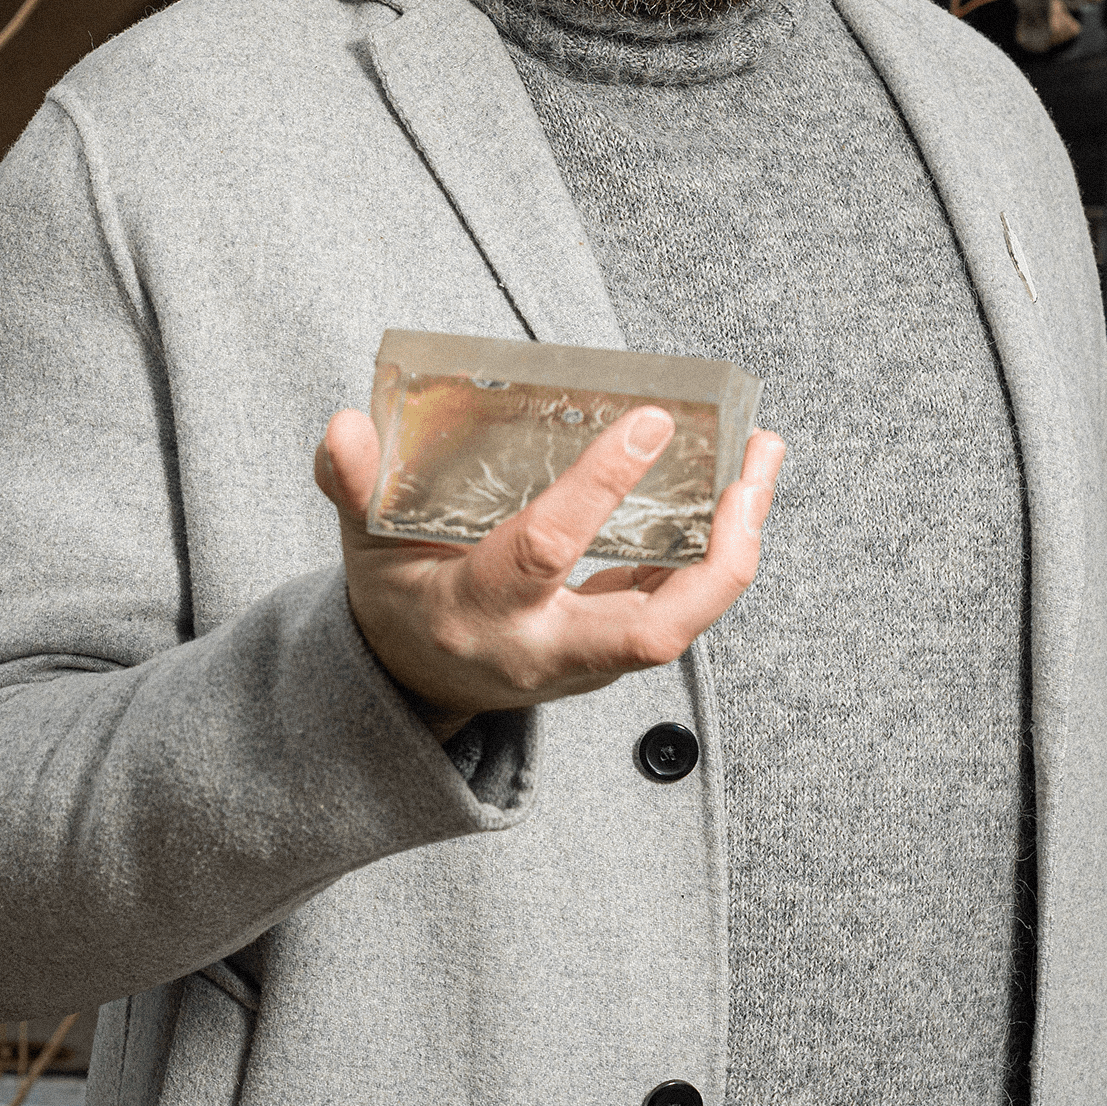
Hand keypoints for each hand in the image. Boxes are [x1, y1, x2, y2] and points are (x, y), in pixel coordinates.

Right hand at [315, 405, 781, 739]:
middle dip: (717, 555)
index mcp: (477, 612)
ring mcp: (585, 663)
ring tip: (762, 464)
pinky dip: (718, 554)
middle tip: (750, 469)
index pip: (548, 551)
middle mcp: (541, 649)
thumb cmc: (398, 596)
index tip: (649, 421)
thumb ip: (353, 485)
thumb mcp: (364, 544)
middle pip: (652, 631)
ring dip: (736, 548)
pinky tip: (740, 492)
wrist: (414, 684)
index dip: (599, 487)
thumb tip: (344, 426)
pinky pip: (680, 611)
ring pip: (682, 626)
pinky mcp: (613, 655)